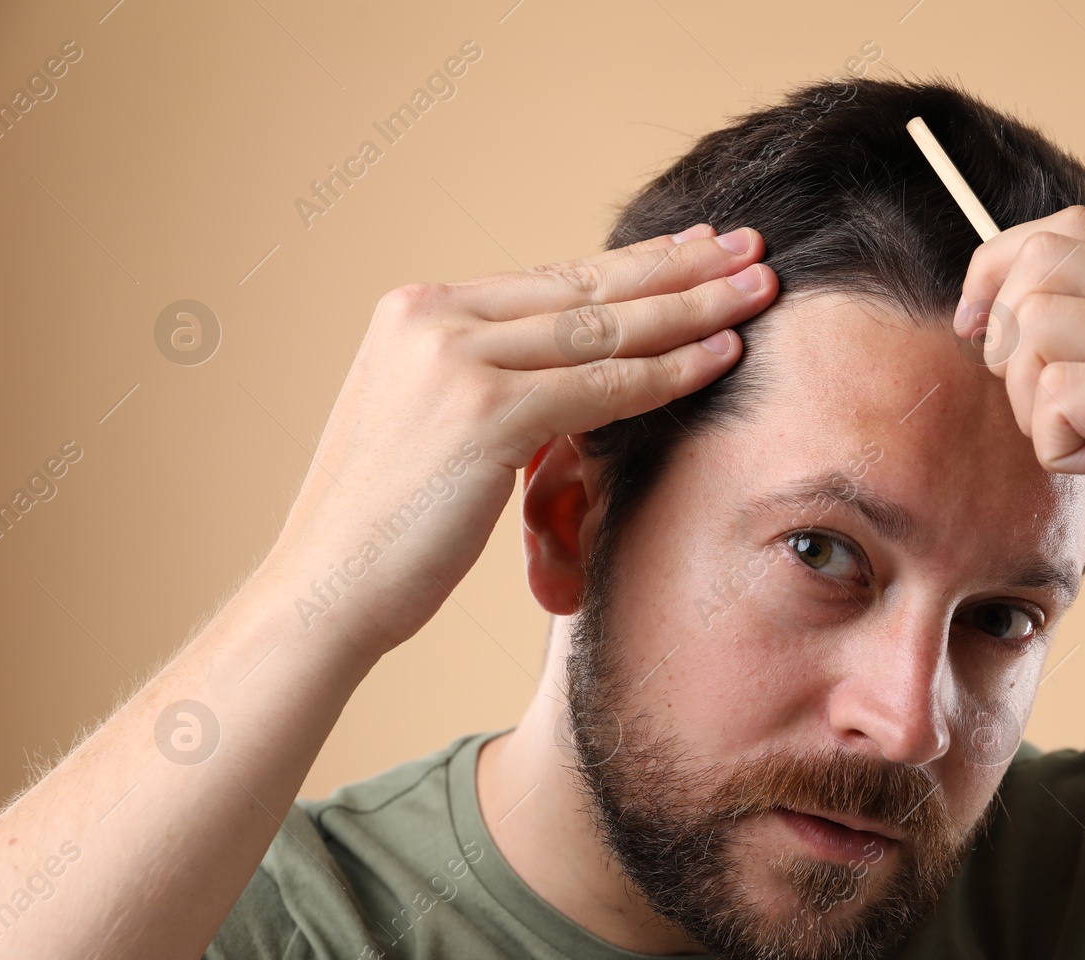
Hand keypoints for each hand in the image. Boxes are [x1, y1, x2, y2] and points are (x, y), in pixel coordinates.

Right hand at [259, 224, 777, 656]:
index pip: (552, 278)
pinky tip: (724, 356)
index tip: (695, 247)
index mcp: (416, 310)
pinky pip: (601, 386)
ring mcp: (453, 359)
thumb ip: (495, 384)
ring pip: (603, 327)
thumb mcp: (436, 428)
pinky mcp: (480, 412)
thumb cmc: (387, 527)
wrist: (324, 590)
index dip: (634, 262)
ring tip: (760, 286)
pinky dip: (670, 372)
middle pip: (585, 286)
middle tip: (750, 245)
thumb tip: (580, 371)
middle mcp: (431, 316)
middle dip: (679, 265)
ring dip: (693, 306)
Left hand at [956, 205, 1084, 672]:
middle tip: (1042, 408)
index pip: (1070, 229)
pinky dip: (1057, 445)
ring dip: (1032, 402)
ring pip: (1039, 327)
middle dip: (1006, 340)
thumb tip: (1014, 310)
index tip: (977, 330)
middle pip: (1042, 265)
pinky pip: (1061, 395)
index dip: (999, 269)